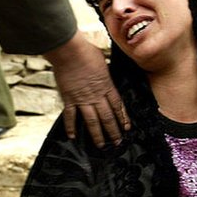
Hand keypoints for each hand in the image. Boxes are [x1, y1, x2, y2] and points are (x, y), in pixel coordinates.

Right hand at [44, 33, 130, 147]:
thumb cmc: (86, 52)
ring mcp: (82, 99)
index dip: (123, 118)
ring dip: (97, 134)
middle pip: (108, 117)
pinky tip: (72, 137)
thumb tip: (105, 73)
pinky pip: (70, 116)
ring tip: (101, 145)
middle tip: (117, 142)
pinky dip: (71, 127)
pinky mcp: (69, 98)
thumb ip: (104, 72)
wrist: (70, 51)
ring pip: (92, 121)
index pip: (118, 106)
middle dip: (113, 131)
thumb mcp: (103, 61)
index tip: (127, 128)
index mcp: (107, 86)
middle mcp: (96, 96)